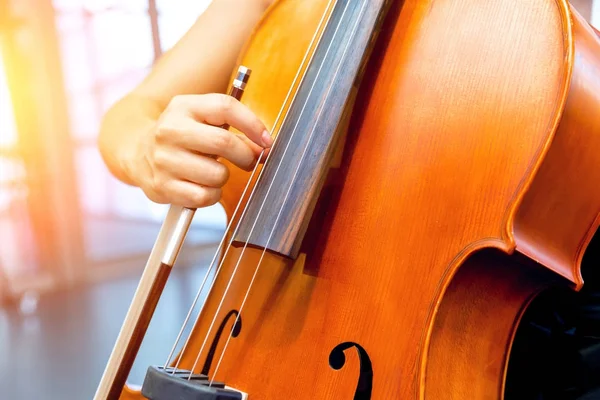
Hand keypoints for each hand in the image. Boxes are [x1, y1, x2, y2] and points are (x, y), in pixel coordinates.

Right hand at [129, 93, 271, 207]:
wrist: (137, 152)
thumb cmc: (183, 136)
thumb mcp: (202, 120)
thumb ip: (233, 129)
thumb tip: (264, 148)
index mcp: (184, 106)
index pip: (225, 107)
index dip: (252, 125)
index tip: (267, 141)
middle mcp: (170, 130)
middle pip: (223, 143)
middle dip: (245, 156)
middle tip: (248, 161)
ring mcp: (164, 159)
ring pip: (217, 174)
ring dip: (224, 177)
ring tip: (214, 172)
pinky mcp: (161, 186)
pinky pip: (204, 196)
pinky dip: (212, 195)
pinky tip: (203, 187)